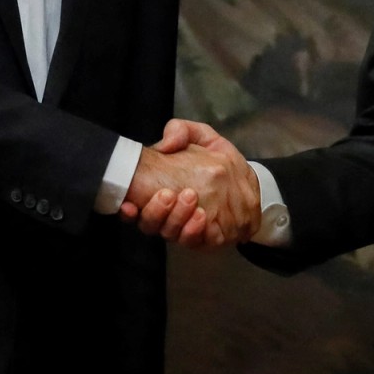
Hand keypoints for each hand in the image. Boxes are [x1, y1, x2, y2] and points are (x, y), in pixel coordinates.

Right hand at [121, 120, 258, 247]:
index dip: (127, 210)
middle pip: (152, 224)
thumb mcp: (199, 137)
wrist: (246, 178)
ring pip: (172, 234)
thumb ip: (180, 131)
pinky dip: (195, 232)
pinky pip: (197, 242)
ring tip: (190, 200)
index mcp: (160, 193)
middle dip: (157, 211)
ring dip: (178, 220)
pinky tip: (201, 218)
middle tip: (169, 194)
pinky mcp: (206, 239)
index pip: (135, 208)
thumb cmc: (217, 159)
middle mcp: (168, 215)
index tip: (129, 204)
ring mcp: (186, 229)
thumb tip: (166, 144)